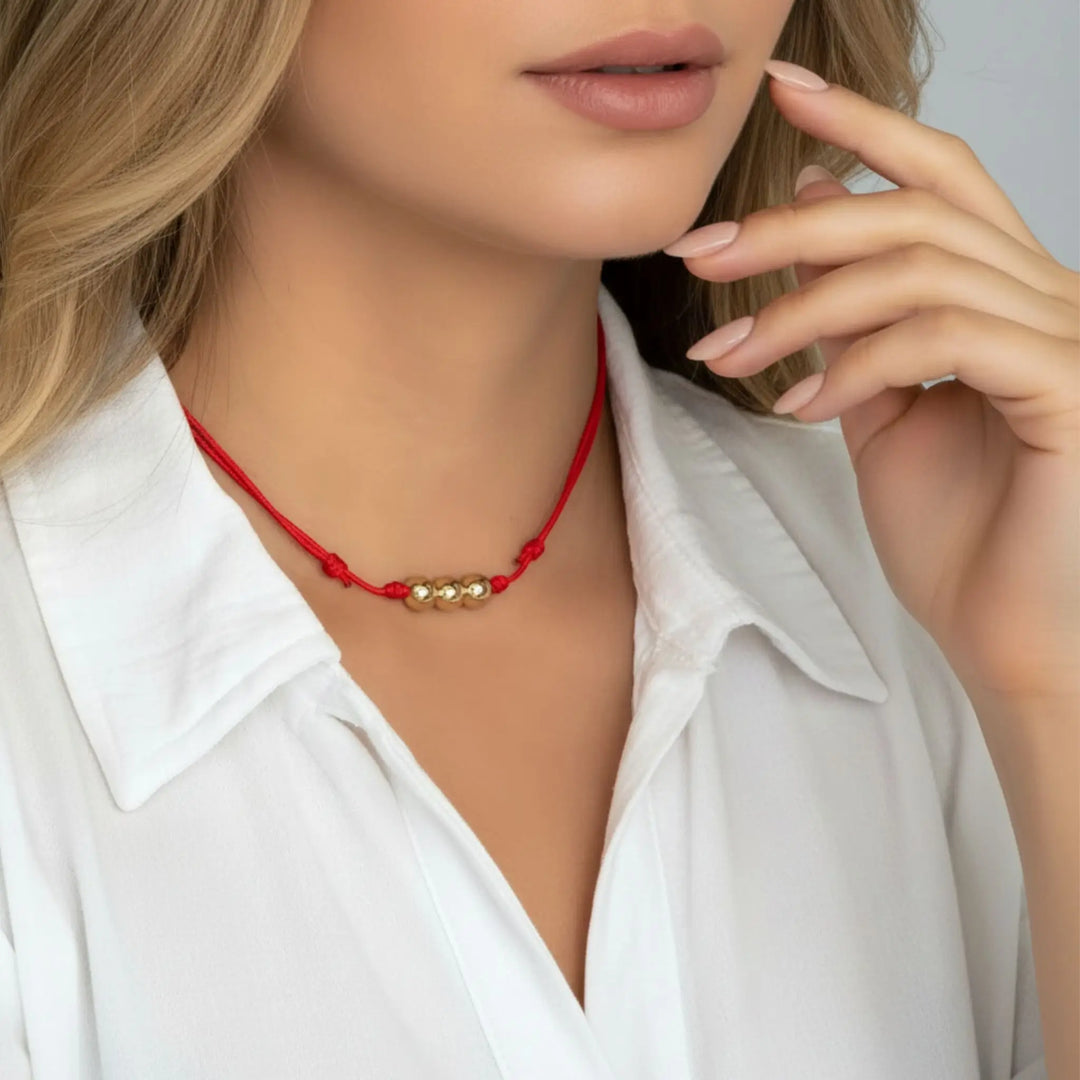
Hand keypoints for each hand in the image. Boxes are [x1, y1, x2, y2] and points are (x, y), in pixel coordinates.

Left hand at [664, 60, 1079, 703]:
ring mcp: (1066, 339)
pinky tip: (800, 407)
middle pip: (913, 209)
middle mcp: (1046, 297)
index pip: (937, 177)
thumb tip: (812, 221)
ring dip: (800, 309)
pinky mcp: (1069, 389)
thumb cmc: (954, 531)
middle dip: (790, 228)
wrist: (1005, 635)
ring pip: (917, 268)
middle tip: (699, 254)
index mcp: (1004, 294)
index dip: (862, 123)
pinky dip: (856, 363)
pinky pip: (946, 337)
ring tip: (729, 357)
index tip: (777, 90)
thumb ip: (853, 321)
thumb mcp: (881, 409)